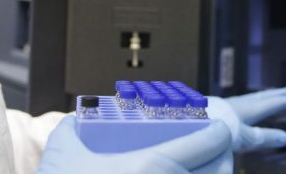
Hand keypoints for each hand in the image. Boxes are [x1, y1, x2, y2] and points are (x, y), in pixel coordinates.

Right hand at [36, 115, 232, 173]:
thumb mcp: (64, 150)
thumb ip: (76, 126)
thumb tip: (81, 117)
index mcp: (152, 165)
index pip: (208, 143)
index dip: (218, 132)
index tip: (219, 129)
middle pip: (219, 171)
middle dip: (221, 158)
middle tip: (212, 151)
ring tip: (199, 170)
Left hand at [207, 85, 285, 151]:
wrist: (191, 123)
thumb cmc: (218, 130)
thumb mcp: (244, 137)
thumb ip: (264, 137)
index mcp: (249, 109)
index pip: (274, 103)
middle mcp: (241, 103)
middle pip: (265, 96)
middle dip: (282, 93)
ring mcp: (230, 104)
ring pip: (254, 97)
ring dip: (268, 96)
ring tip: (277, 95)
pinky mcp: (220, 108)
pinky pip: (245, 101)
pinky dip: (254, 101)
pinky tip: (249, 105)